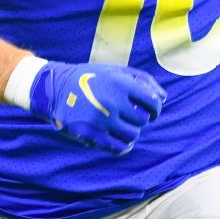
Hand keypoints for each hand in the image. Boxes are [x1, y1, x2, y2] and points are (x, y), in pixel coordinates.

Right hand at [28, 62, 165, 153]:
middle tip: (132, 117)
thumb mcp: (116, 71)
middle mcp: (113, 102)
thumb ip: (143, 81)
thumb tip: (163, 98)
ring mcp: (102, 121)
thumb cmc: (91, 78)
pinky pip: (118, 147)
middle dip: (141, 119)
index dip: (155, 108)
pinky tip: (120, 140)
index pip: (153, 103)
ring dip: (131, 132)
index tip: (151, 111)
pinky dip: (123, 145)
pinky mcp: (91, 135)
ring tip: (123, 126)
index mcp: (121, 84)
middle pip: (142, 120)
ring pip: (132, 135)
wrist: (56, 88)